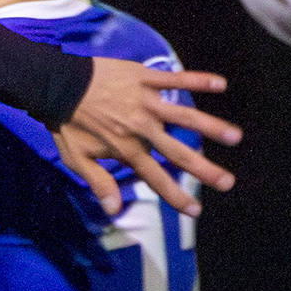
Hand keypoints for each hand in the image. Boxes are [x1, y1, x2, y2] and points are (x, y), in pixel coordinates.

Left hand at [58, 59, 240, 216]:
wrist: (56, 85)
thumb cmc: (67, 124)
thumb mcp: (77, 159)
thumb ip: (99, 182)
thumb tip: (114, 210)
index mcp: (127, 150)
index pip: (156, 178)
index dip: (175, 196)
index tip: (196, 211)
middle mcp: (142, 129)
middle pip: (178, 152)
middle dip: (204, 169)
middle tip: (228, 182)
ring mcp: (146, 102)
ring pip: (184, 116)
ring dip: (211, 126)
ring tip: (234, 137)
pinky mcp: (145, 79)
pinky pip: (175, 79)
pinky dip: (198, 80)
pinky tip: (220, 84)